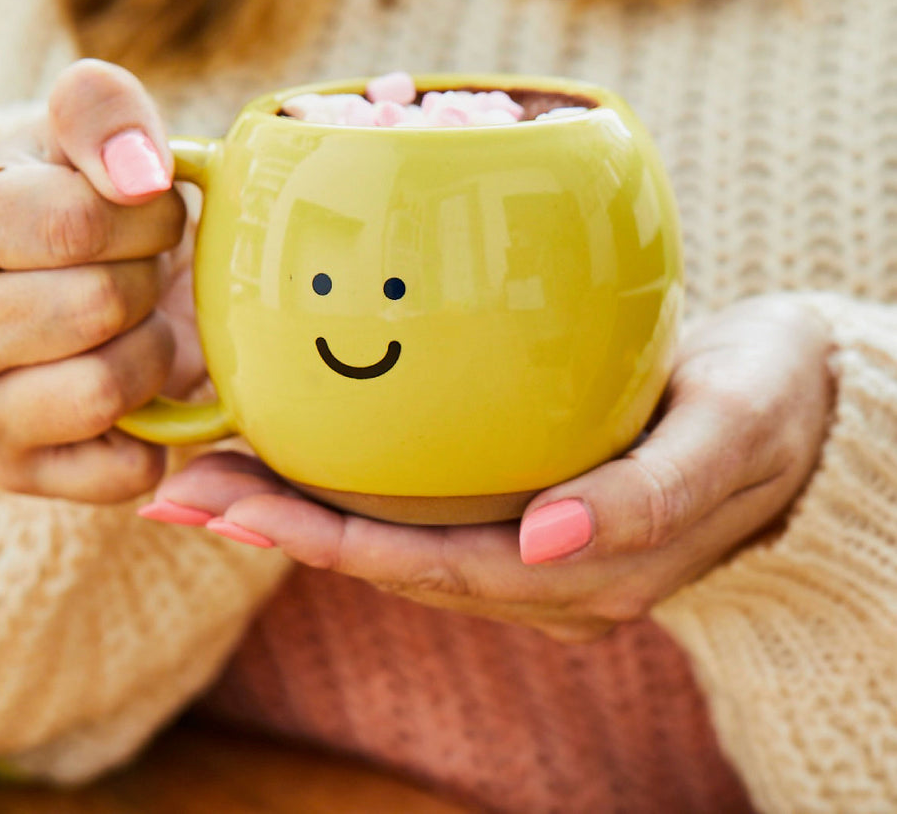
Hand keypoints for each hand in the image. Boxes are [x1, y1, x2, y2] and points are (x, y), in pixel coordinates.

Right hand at [0, 60, 201, 502]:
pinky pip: (124, 466)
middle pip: (99, 304)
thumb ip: (102, 111)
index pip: (74, 223)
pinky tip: (136, 384)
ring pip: (108, 385)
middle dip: (148, 276)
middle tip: (137, 267)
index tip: (144, 206)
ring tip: (132, 322)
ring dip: (152, 347)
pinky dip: (157, 424)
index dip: (145, 211)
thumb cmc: (77, 204)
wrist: (76, 283)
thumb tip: (139, 171)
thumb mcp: (82, 136)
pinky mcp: (19, 474)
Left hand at [145, 295, 835, 641]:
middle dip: (281, 527)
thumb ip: (646, 498)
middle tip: (182, 486)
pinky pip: (419, 508)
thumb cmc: (770, 406)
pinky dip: (347, 486)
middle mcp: (543, 576)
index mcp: (584, 573)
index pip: (429, 568)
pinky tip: (294, 450)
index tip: (233, 504)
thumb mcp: (730, 432)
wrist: (802, 406)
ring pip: (393, 539)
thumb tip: (546, 536)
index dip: (325, 540)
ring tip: (208, 472)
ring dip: (298, 509)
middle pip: (388, 560)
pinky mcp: (524, 508)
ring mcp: (530, 548)